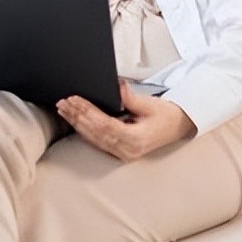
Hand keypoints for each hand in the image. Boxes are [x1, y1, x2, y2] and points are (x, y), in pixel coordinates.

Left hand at [56, 81, 195, 161]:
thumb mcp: (150, 104)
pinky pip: (97, 142)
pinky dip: (84, 130)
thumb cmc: (166, 115)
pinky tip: (74, 121)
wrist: (177, 126)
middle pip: (96, 133)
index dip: (88, 112)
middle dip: (77, 117)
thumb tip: (117, 87)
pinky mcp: (119, 151)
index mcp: (136, 140)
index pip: (105, 125)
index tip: (75, 100)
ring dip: (77, 123)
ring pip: (94, 139)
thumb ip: (131, 98)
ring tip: (63, 110)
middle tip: (63, 103)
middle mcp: (128, 150)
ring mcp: (123, 153)